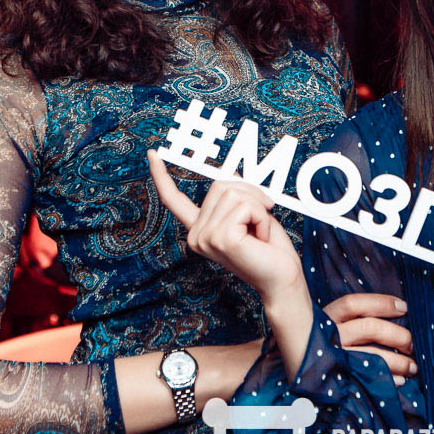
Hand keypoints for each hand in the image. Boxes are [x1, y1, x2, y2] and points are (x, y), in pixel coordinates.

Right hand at [147, 150, 302, 299]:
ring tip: (260, 231)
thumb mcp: (250, 213)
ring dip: (259, 207)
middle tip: (263, 217)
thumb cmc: (270, 248)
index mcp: (199, 228)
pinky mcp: (221, 238)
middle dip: (251, 194)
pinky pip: (247, 206)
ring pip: (235, 192)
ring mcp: (205, 238)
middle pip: (221, 184)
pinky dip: (262, 217)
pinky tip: (261, 237)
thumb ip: (234, 195)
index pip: (173, 200)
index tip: (152, 154)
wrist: (282, 278)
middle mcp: (196, 235)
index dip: (161, 175)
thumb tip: (230, 173)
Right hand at [325, 293, 416, 384]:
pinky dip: (387, 379)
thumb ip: (356, 319)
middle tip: (413, 343)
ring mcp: (333, 360)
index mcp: (327, 318)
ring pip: (371, 356)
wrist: (304, 374)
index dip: (381, 303)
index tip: (405, 307)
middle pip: (368, 328)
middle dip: (397, 335)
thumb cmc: (329, 343)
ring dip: (398, 361)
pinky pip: (368, 379)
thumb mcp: (334, 326)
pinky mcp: (338, 380)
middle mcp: (328, 337)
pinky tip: (400, 380)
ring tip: (413, 366)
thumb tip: (398, 313)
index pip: (353, 304)